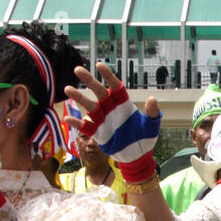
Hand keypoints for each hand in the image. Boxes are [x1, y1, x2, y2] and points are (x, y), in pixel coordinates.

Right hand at [66, 63, 160, 180]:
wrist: (138, 155)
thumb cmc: (145, 137)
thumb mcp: (151, 124)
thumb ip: (152, 112)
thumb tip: (152, 99)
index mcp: (123, 103)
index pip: (114, 85)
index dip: (108, 76)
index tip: (100, 65)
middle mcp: (110, 108)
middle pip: (98, 91)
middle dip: (89, 80)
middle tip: (77, 69)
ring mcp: (103, 119)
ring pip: (89, 106)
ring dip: (79, 97)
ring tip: (68, 89)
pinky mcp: (97, 133)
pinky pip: (85, 127)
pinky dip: (76, 123)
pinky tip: (67, 119)